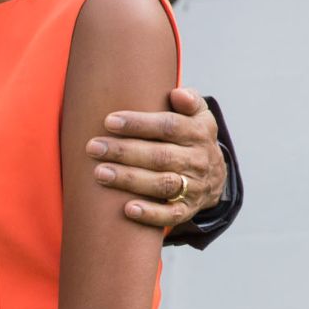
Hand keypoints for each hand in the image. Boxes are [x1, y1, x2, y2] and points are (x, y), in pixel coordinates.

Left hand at [87, 87, 223, 227]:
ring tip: (100, 173)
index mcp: (198, 133)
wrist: (215, 176)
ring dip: (130, 179)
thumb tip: (177, 94)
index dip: (139, 124)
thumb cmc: (191, 137)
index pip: (169, 126)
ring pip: (163, 184)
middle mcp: (198, 160)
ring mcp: (194, 186)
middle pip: (161, 156)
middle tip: (93, 147)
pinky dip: (151, 214)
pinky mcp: (188, 209)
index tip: (108, 121)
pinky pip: (172, 215)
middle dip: (125, 152)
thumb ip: (189, 100)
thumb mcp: (198, 115)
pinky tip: (127, 209)